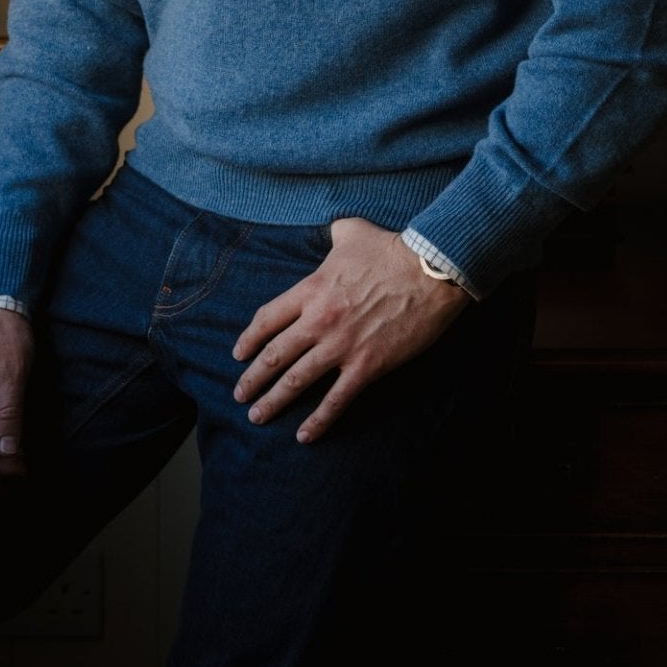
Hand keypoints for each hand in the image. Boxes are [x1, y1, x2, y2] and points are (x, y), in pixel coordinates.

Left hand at [231, 219, 468, 443]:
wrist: (428, 272)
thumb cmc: (390, 249)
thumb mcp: (351, 231)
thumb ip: (332, 234)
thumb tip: (330, 230)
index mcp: (311, 290)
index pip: (268, 319)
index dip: (249, 339)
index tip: (239, 354)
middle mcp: (319, 320)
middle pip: (274, 355)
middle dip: (252, 379)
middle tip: (239, 394)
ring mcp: (341, 346)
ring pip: (296, 380)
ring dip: (273, 401)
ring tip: (257, 416)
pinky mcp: (366, 366)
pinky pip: (335, 400)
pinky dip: (318, 420)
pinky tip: (304, 436)